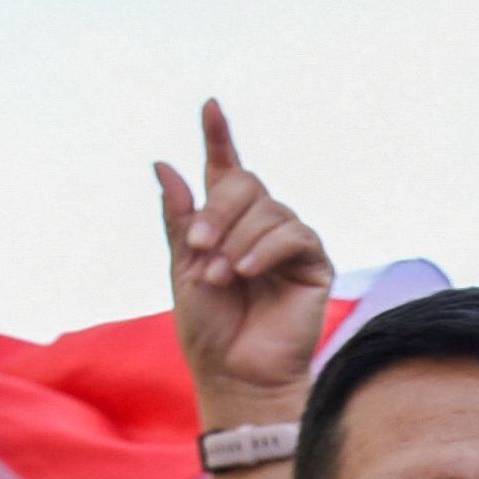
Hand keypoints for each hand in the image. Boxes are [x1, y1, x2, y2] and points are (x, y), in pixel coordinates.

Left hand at [155, 98, 336, 435]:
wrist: (235, 373)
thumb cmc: (208, 329)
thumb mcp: (181, 267)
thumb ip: (179, 218)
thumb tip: (165, 163)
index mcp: (225, 224)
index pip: (225, 170)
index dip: (219, 138)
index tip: (210, 106)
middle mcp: (259, 227)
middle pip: (245, 184)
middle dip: (217, 211)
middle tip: (198, 248)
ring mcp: (288, 244)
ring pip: (268, 209)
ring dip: (237, 239)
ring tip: (221, 277)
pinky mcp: (314, 264)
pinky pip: (294, 235)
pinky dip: (265, 249)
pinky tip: (247, 272)